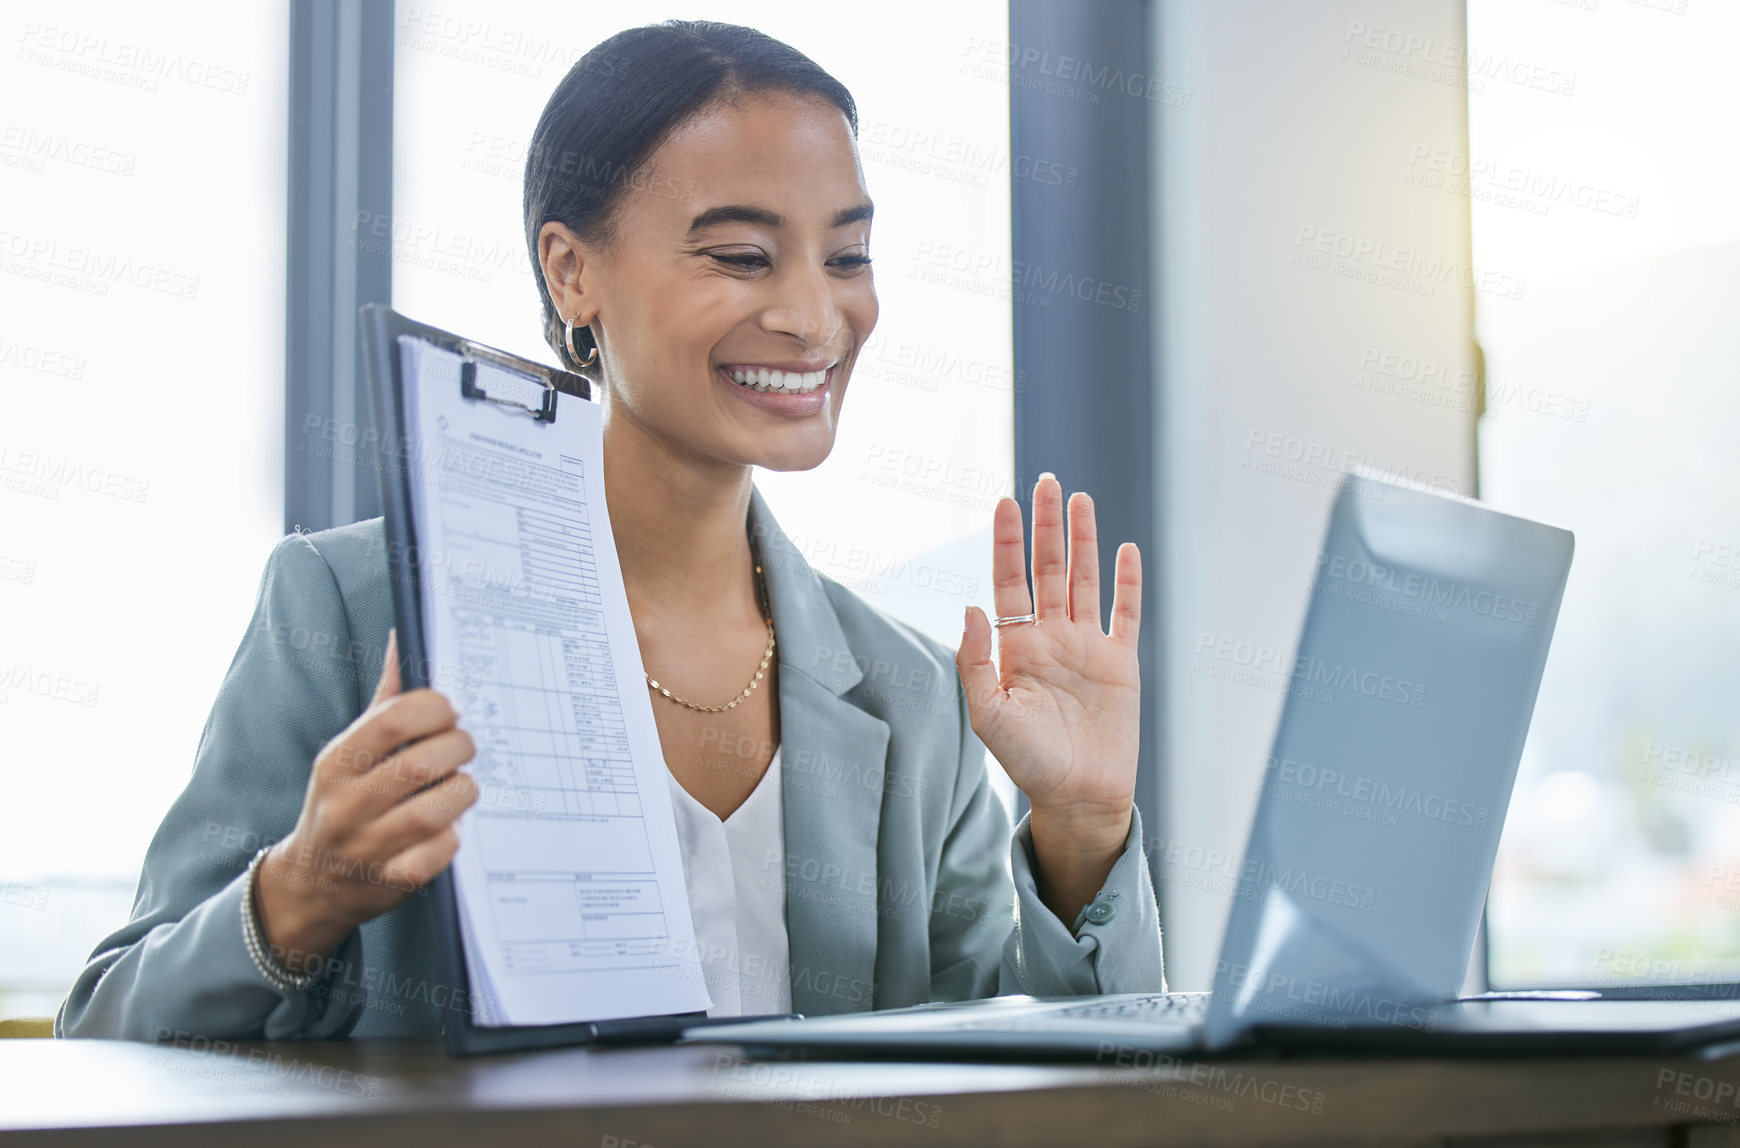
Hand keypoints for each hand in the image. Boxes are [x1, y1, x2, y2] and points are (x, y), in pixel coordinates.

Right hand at [253, 629, 478, 973]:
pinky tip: (448, 826)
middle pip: (422, 764)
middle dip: (459, 748)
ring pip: (436, 810)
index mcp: (337, 761)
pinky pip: (440, 853)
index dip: (435, 709)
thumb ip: (385, 699)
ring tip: (460, 785)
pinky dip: (453, 836)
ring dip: (462, 791)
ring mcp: (367, 846)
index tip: (449, 714)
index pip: (393, 719)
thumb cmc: (346, 799)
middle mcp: (346, 803)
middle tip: (463, 748)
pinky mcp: (392, 881)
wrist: (312, 882)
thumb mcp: (352, 749)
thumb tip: (403, 638)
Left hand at [955, 474, 1140, 924]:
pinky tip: (1125, 549)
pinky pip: (1126, 614)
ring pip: (1085, 580)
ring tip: (1079, 499)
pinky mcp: (1121, 663)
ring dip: (1083, 540)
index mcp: (1016, 647)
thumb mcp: (989, 716)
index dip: (1006, 541)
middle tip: (1045, 481)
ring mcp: (1087, 647)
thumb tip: (970, 607)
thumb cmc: (1028, 763)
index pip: (1009, 581)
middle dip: (1045, 526)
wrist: (1079, 797)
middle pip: (1048, 568)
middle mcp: (1050, 638)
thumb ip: (975, 663)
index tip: (1004, 501)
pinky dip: (1128, 582)